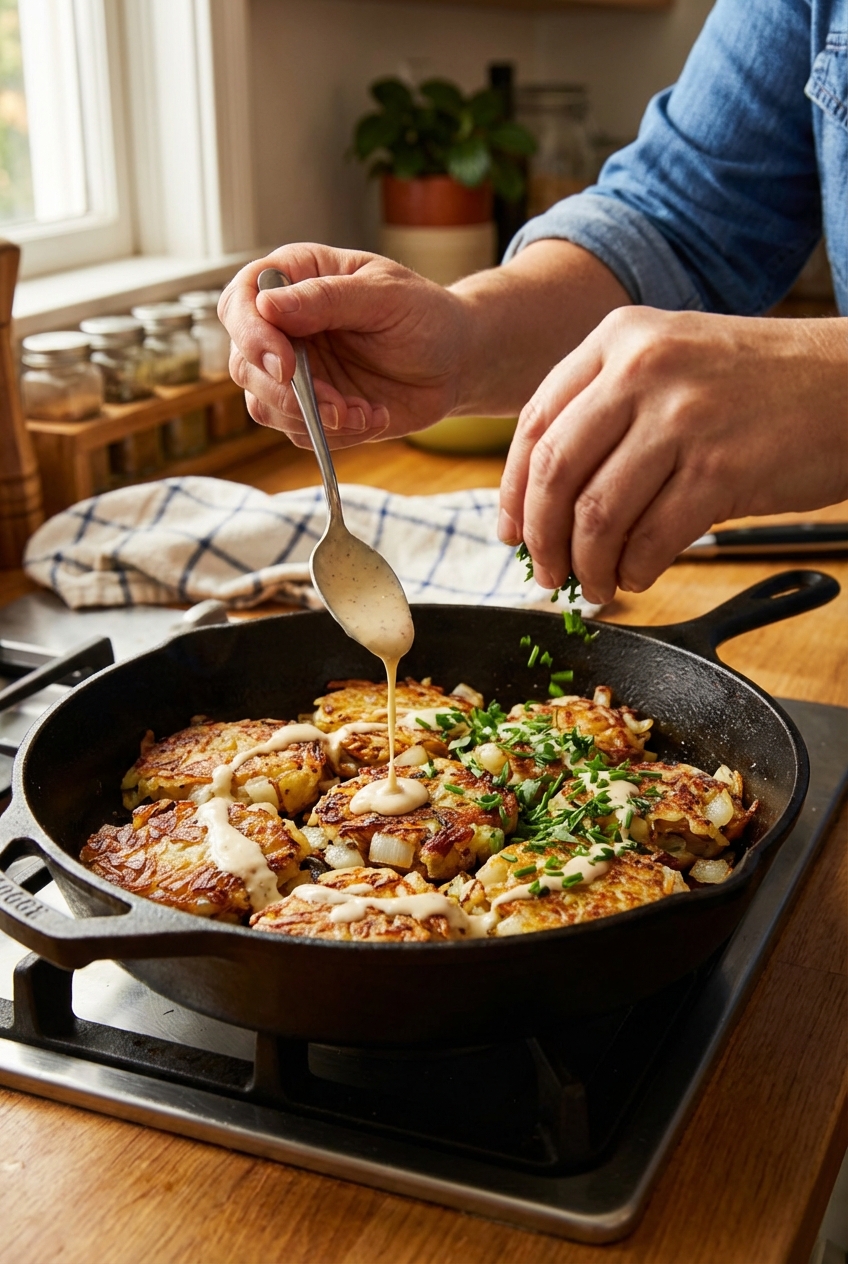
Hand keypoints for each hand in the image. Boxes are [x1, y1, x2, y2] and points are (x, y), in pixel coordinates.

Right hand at [218, 243, 467, 448]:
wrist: (456, 362)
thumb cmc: (424, 315)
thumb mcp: (384, 295)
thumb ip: (327, 299)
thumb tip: (268, 305)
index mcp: (295, 280)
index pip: (240, 302)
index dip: (251, 335)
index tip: (286, 364)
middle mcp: (284, 327)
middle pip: (244, 364)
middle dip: (287, 393)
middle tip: (338, 405)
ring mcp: (295, 372)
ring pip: (263, 405)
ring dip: (313, 418)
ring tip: (363, 412)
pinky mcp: (312, 410)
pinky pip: (300, 433)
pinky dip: (336, 434)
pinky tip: (374, 416)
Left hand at [498, 308, 847, 603]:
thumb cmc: (759, 385)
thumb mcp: (672, 360)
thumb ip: (608, 408)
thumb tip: (545, 497)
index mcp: (619, 337)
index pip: (536, 423)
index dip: (512, 491)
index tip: (511, 533)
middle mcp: (643, 368)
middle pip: (555, 473)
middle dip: (542, 539)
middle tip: (546, 574)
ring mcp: (683, 417)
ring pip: (597, 514)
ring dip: (587, 566)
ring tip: (594, 585)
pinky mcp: (722, 469)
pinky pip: (651, 539)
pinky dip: (634, 571)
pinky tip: (637, 577)